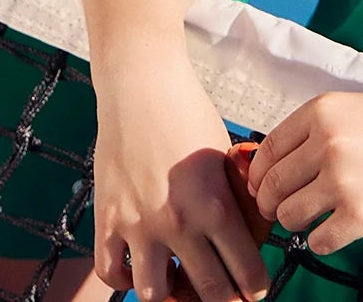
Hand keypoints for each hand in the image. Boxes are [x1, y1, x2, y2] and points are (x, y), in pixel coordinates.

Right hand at [93, 65, 269, 301]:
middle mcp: (177, 222)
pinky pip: (111, 273)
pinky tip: (139, 265)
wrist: (141, 83)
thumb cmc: (187, 111)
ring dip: (170, 293)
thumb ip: (233, 200)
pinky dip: (125, 279)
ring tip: (177, 277)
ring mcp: (139, 224)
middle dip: (223, 299)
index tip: (253, 289)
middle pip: (210, 293)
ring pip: (155, 295)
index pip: (246, 274)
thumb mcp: (224, 155)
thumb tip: (246, 237)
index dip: (255, 288)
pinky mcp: (108, 218)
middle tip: (224, 292)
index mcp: (215, 205)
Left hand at [247, 93, 362, 256]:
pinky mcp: (361, 216)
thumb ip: (317, 130)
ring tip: (313, 218)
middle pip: (272, 185)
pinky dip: (323, 240)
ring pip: (290, 216)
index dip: (258, 173)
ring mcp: (342, 181)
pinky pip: (319, 241)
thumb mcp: (356, 109)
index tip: (261, 186)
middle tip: (279, 210)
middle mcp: (326, 143)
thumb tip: (278, 161)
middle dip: (270, 202)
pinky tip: (337, 230)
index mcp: (322, 111)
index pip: (268, 148)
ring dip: (296, 222)